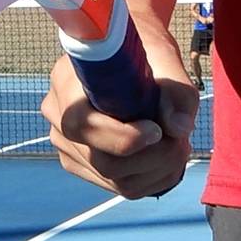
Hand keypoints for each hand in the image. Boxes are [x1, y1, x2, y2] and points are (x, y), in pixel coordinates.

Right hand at [43, 51, 196, 199]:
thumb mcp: (167, 63)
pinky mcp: (80, 162)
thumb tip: (178, 128)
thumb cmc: (145, 55)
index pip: (84, 126)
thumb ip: (175, 93)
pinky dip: (150, 177)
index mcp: (67, 82)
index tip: (158, 130)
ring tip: (178, 144)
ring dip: (157, 169)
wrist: (127, 58)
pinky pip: (118, 185)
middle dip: (152, 158)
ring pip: (114, 179)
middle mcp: (57, 116)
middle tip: (182, 141)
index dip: (124, 137)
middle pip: (103, 161)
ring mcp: (65, 143)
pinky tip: (165, 156)